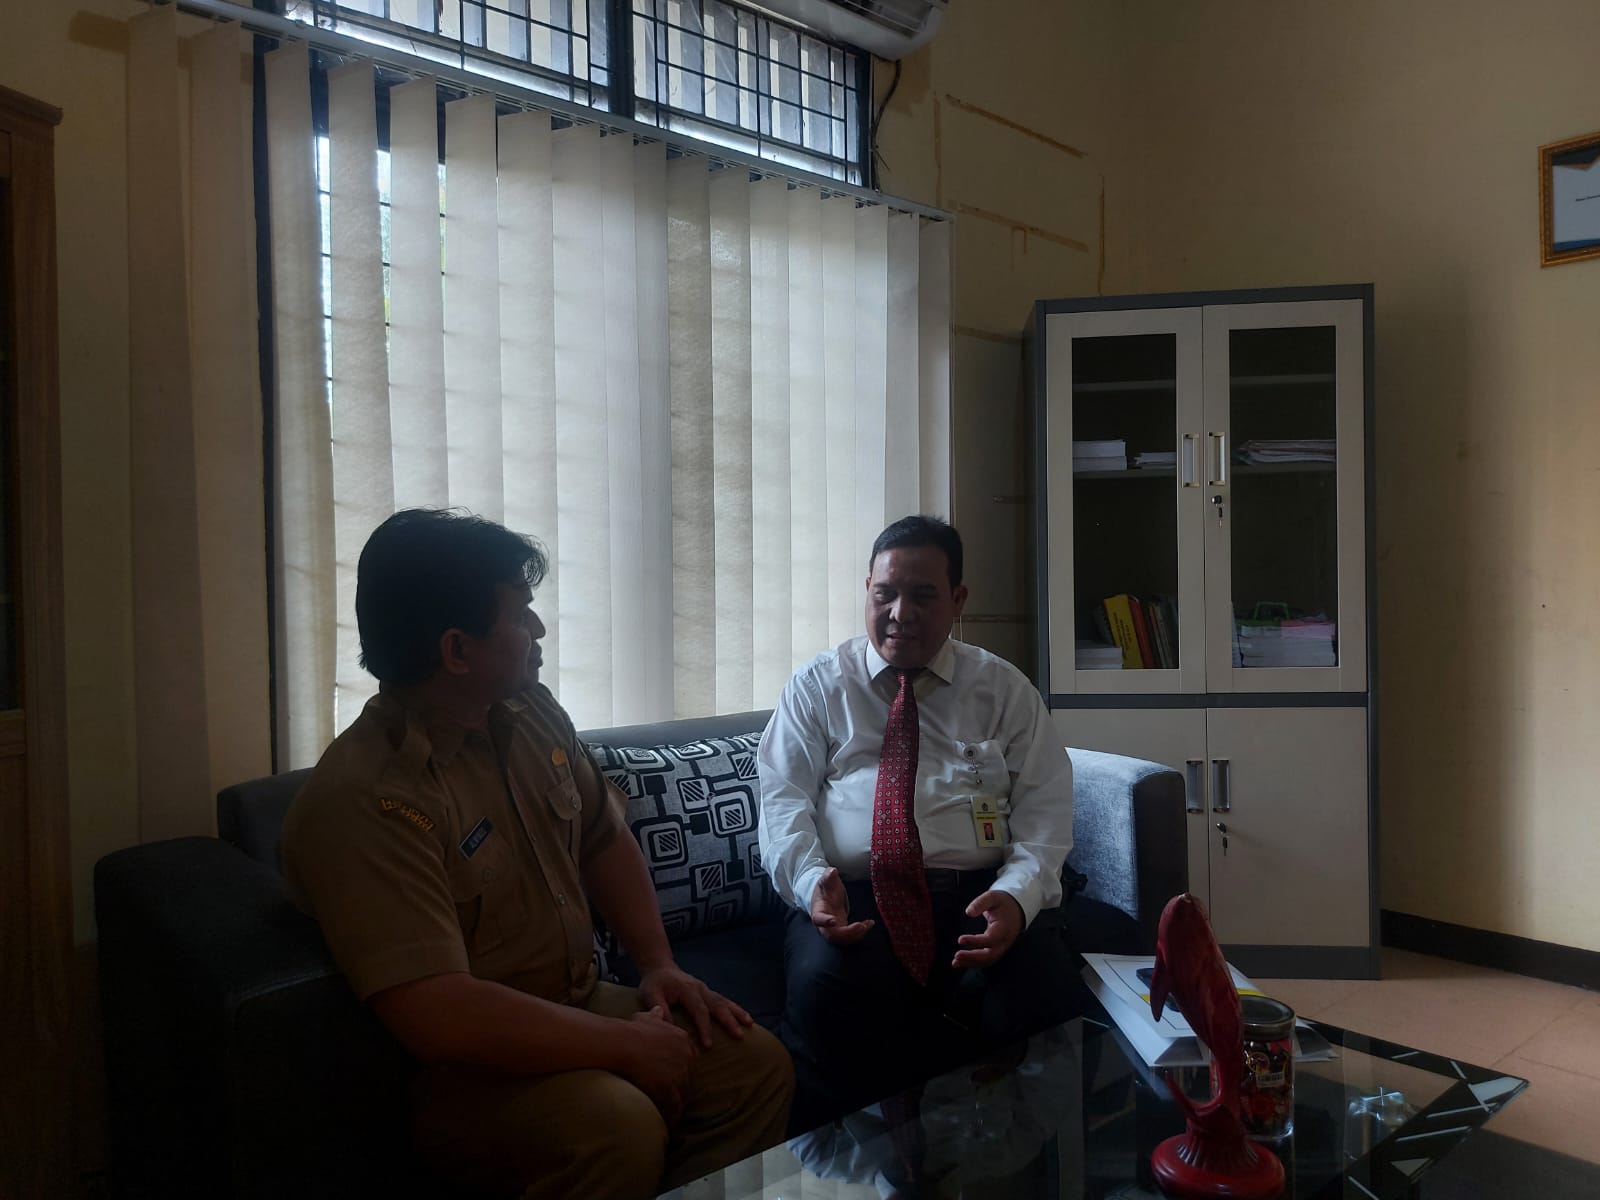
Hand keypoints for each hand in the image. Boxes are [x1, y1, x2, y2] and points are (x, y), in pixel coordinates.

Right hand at [618, 1004, 694, 1124]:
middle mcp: (686, 1056)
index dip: (681, 1067)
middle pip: (689, 1075)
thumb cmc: (631, 1030)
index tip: (673, 1075)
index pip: (689, 1057)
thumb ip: (656, 1015)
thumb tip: (659, 1010)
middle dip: (682, 1085)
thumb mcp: (645, 1017)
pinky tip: (669, 1120)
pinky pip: (675, 1104)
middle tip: (672, 1095)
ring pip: (684, 1091)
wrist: (624, 1044)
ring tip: (672, 1111)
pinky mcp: (671, 1087)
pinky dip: (673, 1114)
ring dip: (678, 1101)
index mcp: (682, 1038)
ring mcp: (680, 1073)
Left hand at [638, 962, 753, 1048]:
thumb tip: (670, 1029)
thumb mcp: (650, 994)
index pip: (699, 1010)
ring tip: (749, 1024)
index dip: (705, 1028)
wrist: (660, 967)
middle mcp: (700, 988)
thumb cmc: (654, 984)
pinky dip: (736, 1009)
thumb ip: (658, 1009)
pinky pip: (724, 1001)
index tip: (709, 1046)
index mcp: (687, 989)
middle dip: (729, 1021)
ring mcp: (706, 989)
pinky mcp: (708, 992)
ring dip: (737, 1013)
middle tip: (739, 1035)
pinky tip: (746, 1018)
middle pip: (717, 1005)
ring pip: (724, 1001)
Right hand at [809, 866, 874, 945]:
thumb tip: (832, 871)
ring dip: (856, 935)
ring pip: (842, 939)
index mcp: (818, 910)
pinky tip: (869, 924)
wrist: (825, 897)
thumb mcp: (825, 880)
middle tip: (861, 926)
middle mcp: (824, 924)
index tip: (833, 921)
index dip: (824, 921)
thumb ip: (828, 876)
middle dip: (847, 933)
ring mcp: (833, 930)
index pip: (818, 918)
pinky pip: (850, 937)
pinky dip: (860, 933)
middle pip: (832, 935)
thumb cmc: (825, 889)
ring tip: (868, 924)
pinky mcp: (842, 931)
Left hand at [952, 890, 1023, 968]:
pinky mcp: (998, 949)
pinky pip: (987, 959)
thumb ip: (980, 903)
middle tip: (957, 955)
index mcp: (1004, 928)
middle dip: (972, 957)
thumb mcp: (993, 897)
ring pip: (988, 960)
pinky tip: (962, 962)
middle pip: (990, 955)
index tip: (960, 939)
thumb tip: (968, 913)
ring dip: (972, 963)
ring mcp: (1002, 947)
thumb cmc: (1003, 903)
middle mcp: (1004, 941)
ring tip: (955, 962)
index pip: (990, 939)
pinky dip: (975, 963)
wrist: (1016, 909)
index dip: (976, 941)